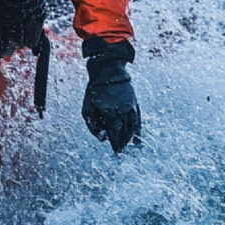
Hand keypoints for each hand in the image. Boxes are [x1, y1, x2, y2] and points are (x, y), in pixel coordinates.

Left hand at [81, 38, 140, 152]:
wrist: (108, 72)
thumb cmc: (94, 92)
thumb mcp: (86, 109)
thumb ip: (93, 127)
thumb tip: (103, 139)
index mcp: (111, 114)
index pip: (115, 134)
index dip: (115, 144)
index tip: (116, 152)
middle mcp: (123, 112)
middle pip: (124, 133)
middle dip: (122, 143)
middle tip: (120, 152)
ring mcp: (131, 108)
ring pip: (133, 128)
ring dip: (130, 139)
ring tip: (128, 146)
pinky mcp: (135, 104)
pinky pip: (138, 121)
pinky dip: (138, 130)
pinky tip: (138, 139)